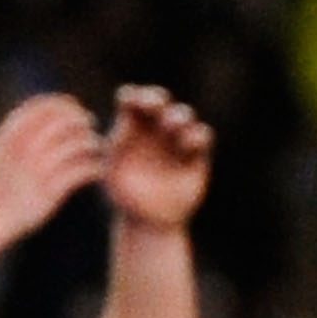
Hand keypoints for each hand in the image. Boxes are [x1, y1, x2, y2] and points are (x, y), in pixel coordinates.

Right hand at [0, 93, 107, 249]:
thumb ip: (12, 136)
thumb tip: (29, 119)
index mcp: (10, 135)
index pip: (43, 106)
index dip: (63, 103)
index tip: (74, 107)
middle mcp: (24, 148)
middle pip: (63, 120)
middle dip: (81, 118)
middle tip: (90, 124)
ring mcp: (37, 170)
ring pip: (76, 144)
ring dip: (91, 142)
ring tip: (97, 146)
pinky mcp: (49, 192)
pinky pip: (80, 171)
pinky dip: (93, 167)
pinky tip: (98, 169)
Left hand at [99, 84, 212, 227]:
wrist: (149, 220)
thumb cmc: (126, 196)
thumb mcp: (113, 173)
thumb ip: (116, 150)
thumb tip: (124, 125)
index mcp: (131, 127)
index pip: (131, 100)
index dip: (132, 97)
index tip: (131, 103)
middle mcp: (154, 128)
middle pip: (158, 100)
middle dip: (156, 98)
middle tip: (153, 105)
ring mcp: (176, 139)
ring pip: (183, 114)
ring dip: (178, 116)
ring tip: (171, 126)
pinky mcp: (196, 155)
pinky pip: (202, 136)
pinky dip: (197, 135)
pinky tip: (188, 144)